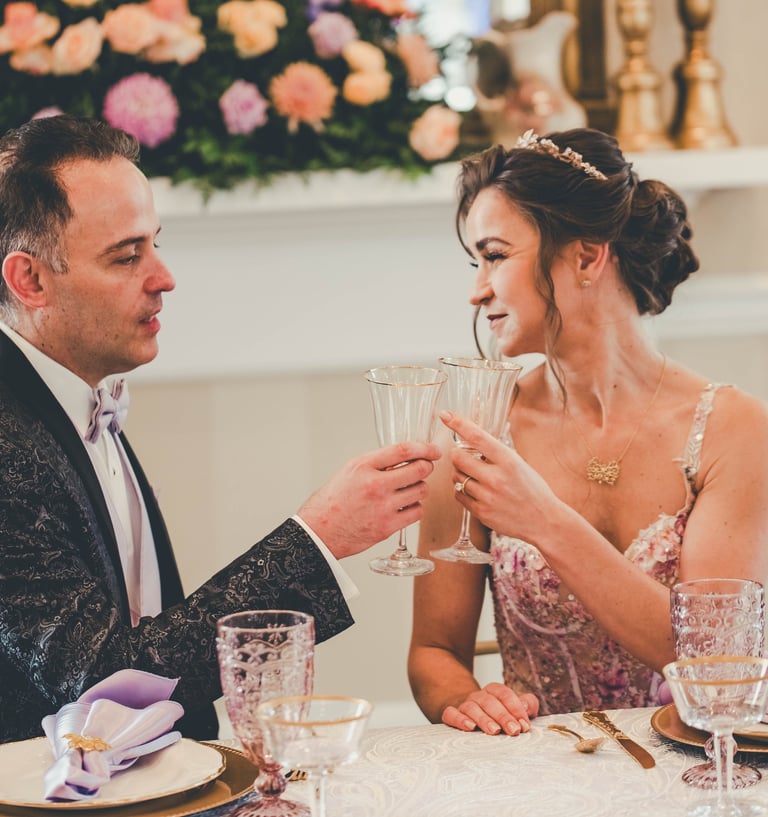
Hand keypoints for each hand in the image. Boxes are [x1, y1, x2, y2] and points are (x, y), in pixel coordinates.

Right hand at [298, 441, 440, 559]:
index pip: (403, 450)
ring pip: (421, 490)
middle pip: (419, 469)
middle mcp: (374, 484)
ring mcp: (383, 507)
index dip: (424, 448)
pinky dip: (415, 508)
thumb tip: (407, 456)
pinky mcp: (387, 527)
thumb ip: (377, 462)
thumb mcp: (351, 471)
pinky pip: (417, 512)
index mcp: (363, 466)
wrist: (319, 531)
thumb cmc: (333, 501)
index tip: (433, 450)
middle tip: (424, 468)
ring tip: (408, 489)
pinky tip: (405, 506)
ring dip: (419, 488)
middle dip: (426, 467)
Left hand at [439, 410, 556, 545]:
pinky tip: (476, 491)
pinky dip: (463, 491)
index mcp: (508, 461)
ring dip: (460, 473)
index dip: (458, 424)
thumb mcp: (520, 464)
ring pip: (456, 477)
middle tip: (465, 457)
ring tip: (475, 476)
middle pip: (458, 458)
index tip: (446, 415)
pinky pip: (459, 495)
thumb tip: (471, 439)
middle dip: (458, 455)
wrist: (543, 520)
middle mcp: (496, 478)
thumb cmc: (533, 489)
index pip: (477, 437)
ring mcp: (487, 496)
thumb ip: (496, 453)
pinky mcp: (481, 512)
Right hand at [441, 682, 539, 735]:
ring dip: (484, 719)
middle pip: (490, 702)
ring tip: (494, 731)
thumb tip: (527, 706)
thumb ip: (526, 704)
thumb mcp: (514, 708)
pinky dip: (459, 719)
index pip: (504, 694)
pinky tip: (469, 727)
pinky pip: (451, 713)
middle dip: (503, 716)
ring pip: (472, 708)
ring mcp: (464, 705)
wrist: (468, 714)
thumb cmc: (496, 714)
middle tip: (514, 730)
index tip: (524, 725)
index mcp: (494, 691)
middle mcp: (478, 696)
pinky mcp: (451, 715)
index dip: (515, 708)